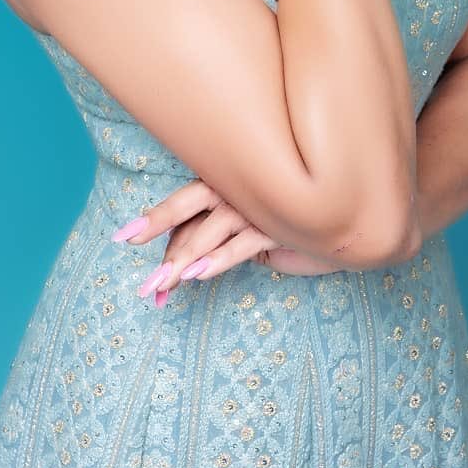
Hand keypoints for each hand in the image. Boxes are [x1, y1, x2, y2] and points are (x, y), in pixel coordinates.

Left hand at [115, 178, 344, 305]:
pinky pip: (244, 243)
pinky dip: (221, 258)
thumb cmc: (290, 223)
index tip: (124, 237)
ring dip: (185, 259)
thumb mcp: (248, 231)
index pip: (185, 205)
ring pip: (212, 230)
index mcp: (227, 184)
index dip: (156, 223)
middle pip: (189, 205)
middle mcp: (238, 188)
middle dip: (157, 229)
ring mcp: (259, 204)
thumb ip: (217, 240)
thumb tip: (180, 267)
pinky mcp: (280, 224)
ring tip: (161, 282)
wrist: (343, 218)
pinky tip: (200, 274)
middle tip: (134, 259)